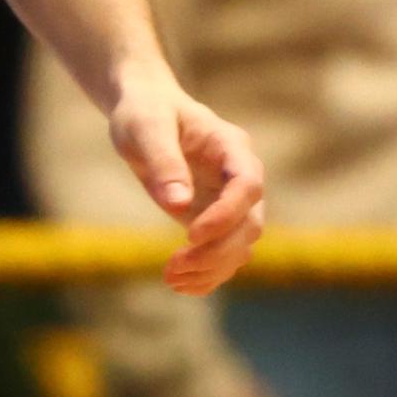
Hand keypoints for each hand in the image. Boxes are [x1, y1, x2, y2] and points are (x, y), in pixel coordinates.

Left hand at [104, 66, 267, 292]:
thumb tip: (178, 205)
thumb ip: (163, 161)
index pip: (247, 185)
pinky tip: (180, 285)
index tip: (190, 235)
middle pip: (250, 223)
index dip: (226, 214)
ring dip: (212, 268)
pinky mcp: (215, 219)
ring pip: (241, 245)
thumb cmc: (146, 111)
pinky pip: (223, 254)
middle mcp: (239, 176)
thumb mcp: (146, 127)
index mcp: (231, 146)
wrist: (146, 112)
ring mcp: (230, 200)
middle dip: (216, 251)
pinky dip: (208, 274)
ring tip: (171, 278)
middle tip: (174, 267)